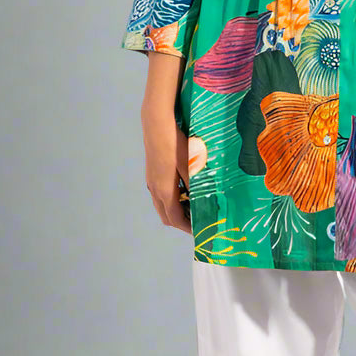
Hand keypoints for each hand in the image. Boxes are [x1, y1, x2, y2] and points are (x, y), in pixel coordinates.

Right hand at [141, 101, 190, 233]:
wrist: (156, 124)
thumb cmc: (175, 143)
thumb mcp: (190, 164)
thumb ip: (196, 183)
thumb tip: (204, 198)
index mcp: (164, 191)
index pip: (175, 219)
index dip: (187, 228)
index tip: (199, 231)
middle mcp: (155, 189)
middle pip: (166, 215)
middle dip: (181, 222)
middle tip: (198, 221)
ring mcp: (151, 181)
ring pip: (162, 204)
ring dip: (176, 210)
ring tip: (194, 207)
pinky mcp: (152, 173)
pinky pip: (161, 194)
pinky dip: (172, 199)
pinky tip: (185, 189)